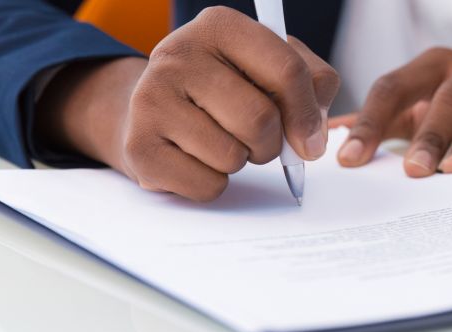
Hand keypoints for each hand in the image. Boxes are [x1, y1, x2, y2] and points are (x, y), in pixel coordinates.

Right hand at [36, 6, 338, 200]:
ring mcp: (151, 97)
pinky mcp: (139, 145)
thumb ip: (312, 87)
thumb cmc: (225, 89)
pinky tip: (198, 159)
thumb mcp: (272, 69)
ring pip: (231, 156)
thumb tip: (312, 137)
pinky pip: (207, 185)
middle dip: (270, 143)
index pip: (286, 70)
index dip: (307, 113)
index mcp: (220, 25)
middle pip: (259, 119)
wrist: (156, 110)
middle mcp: (178, 53)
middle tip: (257, 140)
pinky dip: (213, 183)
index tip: (309, 138)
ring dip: (239, 161)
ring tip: (221, 142)